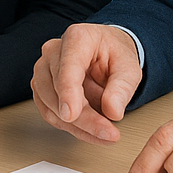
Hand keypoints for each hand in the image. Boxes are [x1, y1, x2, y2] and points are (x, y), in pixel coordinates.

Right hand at [31, 23, 142, 142]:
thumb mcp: (129, 68)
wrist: (107, 53)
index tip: (71, 115)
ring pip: (51, 105)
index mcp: (77, 38)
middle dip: (83, 118)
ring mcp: (44, 69)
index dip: (68, 93)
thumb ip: (122, 88)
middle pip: (58, 90)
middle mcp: (53, 51)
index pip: (67, 68)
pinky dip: (71, 127)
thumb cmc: (114, 55)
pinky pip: (50, 113)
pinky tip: (91, 131)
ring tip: (105, 131)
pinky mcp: (42, 87)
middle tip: (107, 133)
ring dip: (78, 126)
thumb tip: (112, 111)